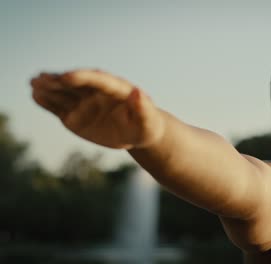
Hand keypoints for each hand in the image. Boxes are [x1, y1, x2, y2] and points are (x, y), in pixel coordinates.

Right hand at [31, 69, 160, 148]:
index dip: (82, 77)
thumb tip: (137, 92)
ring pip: (65, 93)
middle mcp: (97, 92)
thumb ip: (143, 107)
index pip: (98, 80)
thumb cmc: (146, 125)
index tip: (67, 76)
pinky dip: (47, 101)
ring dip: (49, 88)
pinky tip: (35, 94)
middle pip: (76, 84)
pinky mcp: (75, 115)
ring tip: (34, 83)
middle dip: (60, 80)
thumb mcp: (148, 120)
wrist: (137, 131)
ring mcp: (85, 103)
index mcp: (116, 89)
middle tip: (42, 78)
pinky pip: (59, 107)